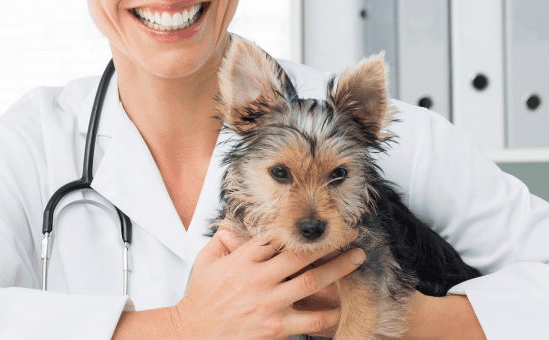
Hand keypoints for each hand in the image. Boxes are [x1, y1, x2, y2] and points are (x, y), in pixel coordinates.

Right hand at [172, 228, 363, 339]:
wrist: (192, 334)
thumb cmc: (200, 300)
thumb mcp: (206, 262)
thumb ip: (221, 240)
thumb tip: (231, 224)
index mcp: (244, 259)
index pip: (277, 235)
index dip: (300, 227)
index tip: (317, 220)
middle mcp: (259, 278)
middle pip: (302, 254)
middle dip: (329, 242)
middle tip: (350, 233)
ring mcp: (270, 303)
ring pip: (312, 281)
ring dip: (339, 269)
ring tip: (356, 259)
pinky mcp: (276, 327)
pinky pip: (311, 319)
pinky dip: (330, 313)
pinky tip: (345, 305)